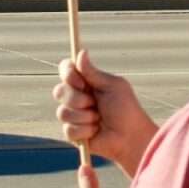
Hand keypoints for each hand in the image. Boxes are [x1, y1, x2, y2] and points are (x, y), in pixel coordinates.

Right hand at [54, 50, 157, 177]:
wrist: (129, 136)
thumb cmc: (125, 108)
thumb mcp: (111, 86)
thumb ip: (93, 72)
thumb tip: (81, 52)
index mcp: (87, 82)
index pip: (66, 70)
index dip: (68, 74)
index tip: (81, 82)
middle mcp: (77, 96)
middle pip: (59, 91)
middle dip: (77, 99)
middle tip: (94, 102)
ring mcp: (73, 115)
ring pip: (62, 112)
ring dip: (84, 116)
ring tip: (99, 118)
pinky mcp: (72, 133)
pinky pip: (68, 129)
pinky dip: (85, 130)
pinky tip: (95, 131)